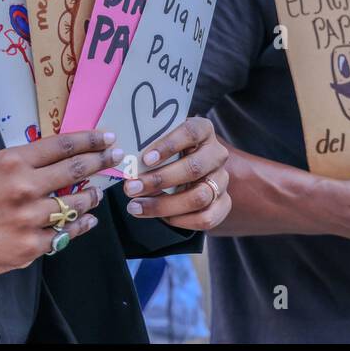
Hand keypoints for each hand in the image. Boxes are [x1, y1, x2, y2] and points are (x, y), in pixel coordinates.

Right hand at [0, 131, 121, 280]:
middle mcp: (26, 188)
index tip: (106, 137)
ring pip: (77, 203)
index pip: (62, 145)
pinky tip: (87, 220)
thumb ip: (21, 162)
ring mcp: (31, 218)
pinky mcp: (31, 246)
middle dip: (101, 160)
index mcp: (14, 162)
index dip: (89, 139)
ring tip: (97, 192)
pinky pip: (66, 234)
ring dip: (92, 196)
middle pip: (76, 169)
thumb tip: (53, 158)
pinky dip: (80, 225)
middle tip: (115, 156)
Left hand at [121, 116, 230, 230]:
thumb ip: (149, 145)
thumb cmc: (168, 151)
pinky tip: (160, 218)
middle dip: (159, 180)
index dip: (168, 145)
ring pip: (199, 197)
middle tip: (130, 188)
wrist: (191, 170)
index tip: (145, 159)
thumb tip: (125, 161)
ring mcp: (222, 180)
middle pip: (193, 168)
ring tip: (136, 206)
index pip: (191, 132)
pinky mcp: (224, 203)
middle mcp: (216, 154)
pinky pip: (207, 218)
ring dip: (164, 205)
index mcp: (204, 130)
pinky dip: (180, 220)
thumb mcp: (162, 141)